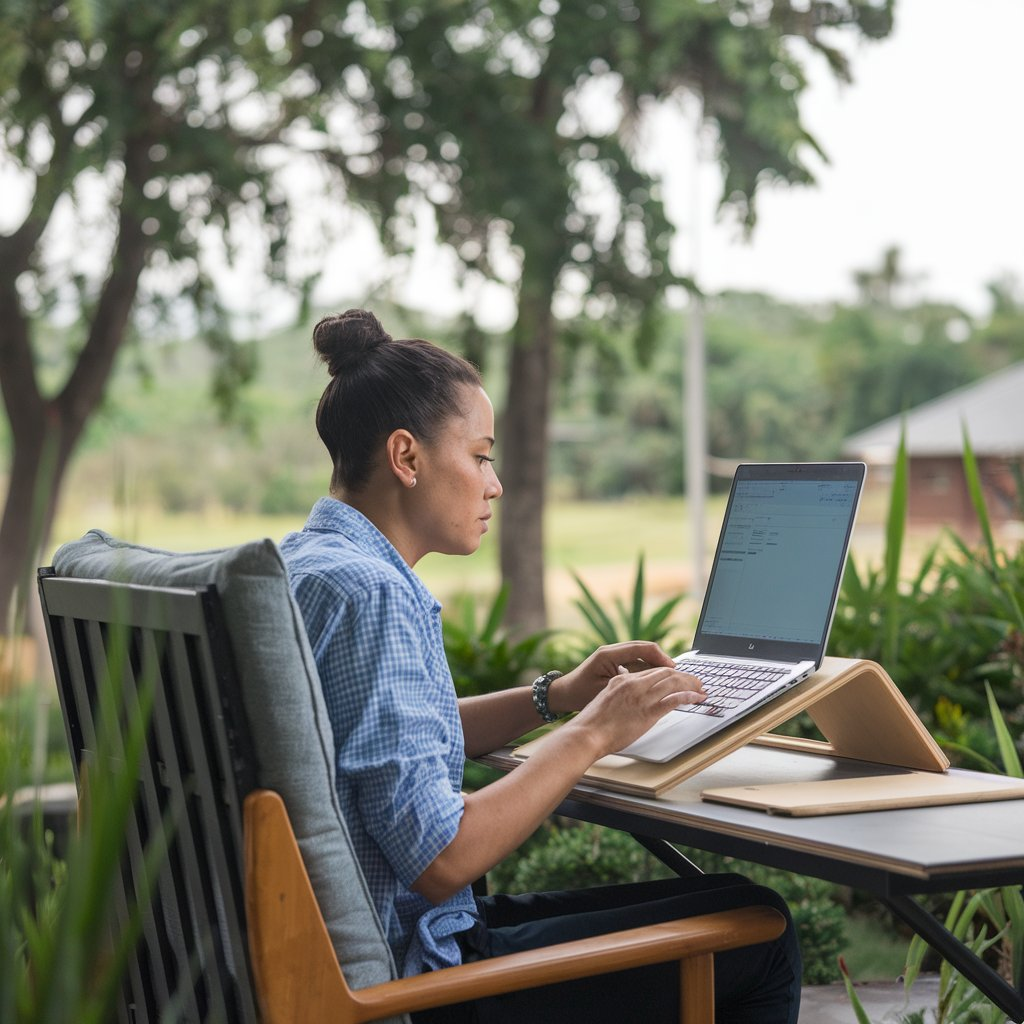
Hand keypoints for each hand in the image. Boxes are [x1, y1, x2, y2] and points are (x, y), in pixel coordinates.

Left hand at [548, 641, 678, 714]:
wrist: (562, 695)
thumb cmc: (579, 695)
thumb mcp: (603, 692)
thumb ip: (625, 686)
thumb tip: (650, 685)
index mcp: (608, 654)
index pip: (641, 648)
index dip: (660, 657)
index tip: (674, 668)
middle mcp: (611, 651)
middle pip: (644, 649)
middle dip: (662, 660)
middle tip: (678, 673)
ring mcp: (612, 655)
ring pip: (641, 655)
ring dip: (655, 664)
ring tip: (671, 677)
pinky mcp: (613, 663)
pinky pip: (635, 662)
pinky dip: (646, 669)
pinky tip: (656, 680)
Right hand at [568, 662, 705, 756]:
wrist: (587, 734)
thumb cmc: (593, 723)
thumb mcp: (606, 699)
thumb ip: (619, 693)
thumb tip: (628, 693)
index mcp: (622, 680)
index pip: (652, 671)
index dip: (669, 673)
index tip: (678, 678)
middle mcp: (633, 684)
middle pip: (665, 673)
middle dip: (684, 676)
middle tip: (696, 681)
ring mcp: (641, 697)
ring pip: (672, 683)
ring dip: (690, 685)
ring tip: (701, 689)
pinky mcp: (647, 712)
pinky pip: (673, 700)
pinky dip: (688, 697)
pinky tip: (697, 698)